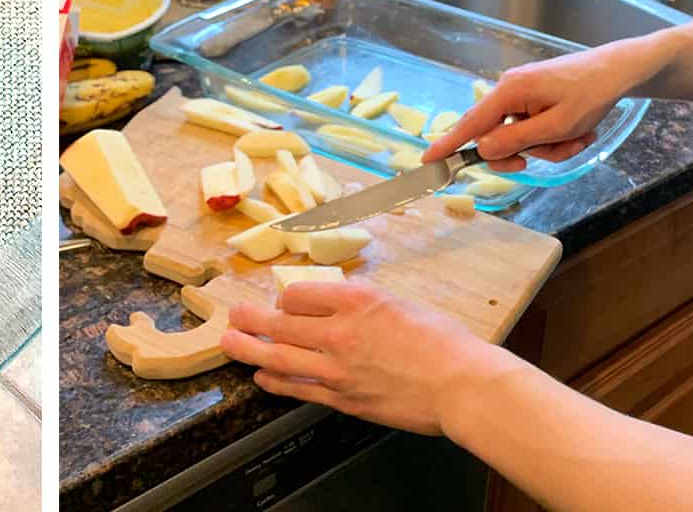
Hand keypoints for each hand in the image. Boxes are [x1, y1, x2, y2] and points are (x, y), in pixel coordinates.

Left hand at [219, 280, 519, 434]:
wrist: (462, 385)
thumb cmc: (442, 342)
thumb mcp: (398, 302)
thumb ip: (361, 303)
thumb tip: (333, 305)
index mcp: (356, 300)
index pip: (298, 294)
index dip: (286, 299)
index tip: (285, 303)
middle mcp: (340, 332)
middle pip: (277, 323)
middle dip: (249, 319)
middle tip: (234, 315)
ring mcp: (337, 369)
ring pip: (277, 357)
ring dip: (247, 349)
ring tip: (229, 343)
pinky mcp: (342, 399)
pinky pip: (296, 389)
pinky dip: (274, 381)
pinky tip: (262, 377)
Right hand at [422, 36, 664, 171]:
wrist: (621, 71)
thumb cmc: (591, 95)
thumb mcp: (556, 126)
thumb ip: (516, 140)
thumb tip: (483, 150)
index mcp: (509, 91)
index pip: (471, 124)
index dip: (449, 145)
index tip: (428, 160)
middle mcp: (508, 89)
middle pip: (498, 136)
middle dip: (529, 151)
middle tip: (557, 152)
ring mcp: (522, 93)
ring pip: (522, 136)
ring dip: (551, 145)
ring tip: (580, 137)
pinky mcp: (535, 97)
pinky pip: (534, 128)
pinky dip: (556, 136)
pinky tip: (581, 130)